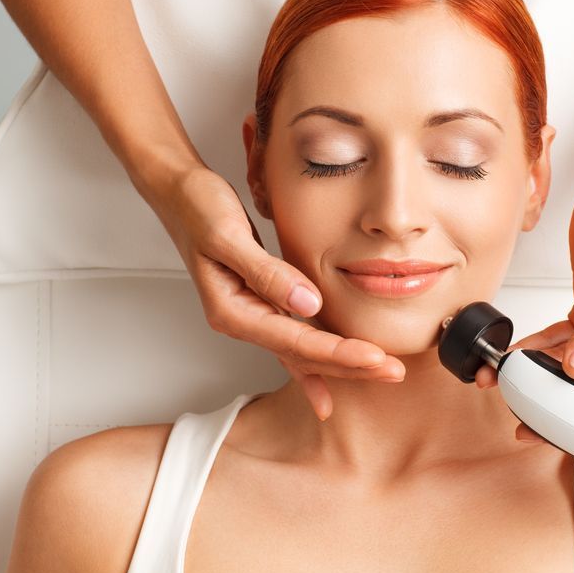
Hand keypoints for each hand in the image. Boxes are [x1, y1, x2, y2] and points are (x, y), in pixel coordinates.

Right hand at [148, 164, 405, 420]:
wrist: (179, 193)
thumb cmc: (198, 208)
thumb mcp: (227, 235)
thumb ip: (266, 272)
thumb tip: (308, 304)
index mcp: (232, 310)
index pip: (295, 341)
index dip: (338, 352)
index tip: (375, 358)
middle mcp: (242, 320)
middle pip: (304, 355)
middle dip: (351, 366)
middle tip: (394, 372)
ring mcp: (253, 314)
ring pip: (304, 350)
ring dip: (343, 363)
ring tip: (383, 372)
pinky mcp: (263, 302)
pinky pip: (296, 337)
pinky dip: (319, 357)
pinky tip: (335, 380)